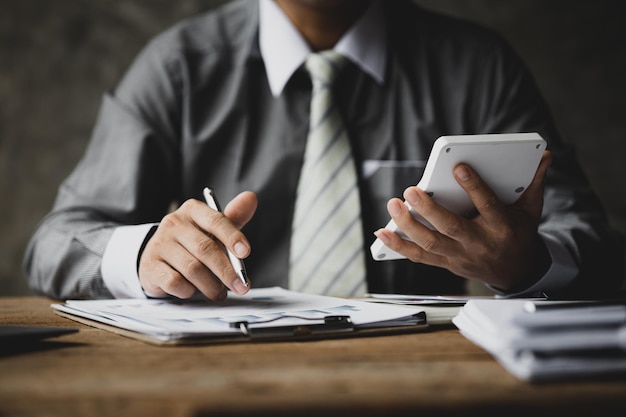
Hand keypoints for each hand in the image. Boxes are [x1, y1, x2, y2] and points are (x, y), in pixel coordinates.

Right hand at [138, 191, 257, 299]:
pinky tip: (193, 291)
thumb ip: (233, 218)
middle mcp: (174, 223)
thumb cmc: (191, 243)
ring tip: (219, 293)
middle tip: (241, 286)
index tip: (245, 253)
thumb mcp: (212, 229)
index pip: (216, 221)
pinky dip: (189, 291)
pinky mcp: (150, 266)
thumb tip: (251, 198)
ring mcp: (160, 244)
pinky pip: (175, 282)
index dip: (232, 237)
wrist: (157, 257)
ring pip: (193, 269)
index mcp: (193, 210)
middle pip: (206, 249)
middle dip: (227, 271)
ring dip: (211, 286)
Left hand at [374, 151, 552, 290]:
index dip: (474, 187)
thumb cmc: (518, 232)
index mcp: (502, 228)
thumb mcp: (531, 209)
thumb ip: (534, 182)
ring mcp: (460, 257)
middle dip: (429, 210)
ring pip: (431, 244)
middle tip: (411, 190)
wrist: (516, 271)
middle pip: (451, 228)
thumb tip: (545, 155)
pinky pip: (419, 257)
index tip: (458, 167)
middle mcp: (479, 244)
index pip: (487, 206)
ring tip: (393, 205)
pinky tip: (382, 232)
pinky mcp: (446, 264)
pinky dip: (399, 246)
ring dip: (408, 226)